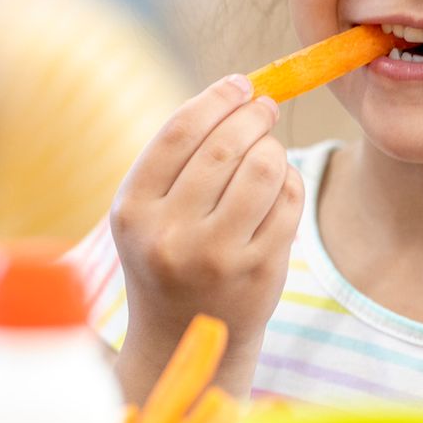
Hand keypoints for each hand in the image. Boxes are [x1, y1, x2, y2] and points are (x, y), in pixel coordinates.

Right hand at [109, 75, 302, 401]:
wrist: (182, 337)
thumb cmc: (167, 256)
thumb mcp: (148, 213)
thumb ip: (179, 157)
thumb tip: (240, 90)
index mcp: (132, 211)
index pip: (178, 132)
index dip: (215, 99)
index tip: (239, 85)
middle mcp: (170, 235)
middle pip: (224, 146)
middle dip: (253, 115)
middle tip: (265, 107)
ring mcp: (217, 257)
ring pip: (264, 168)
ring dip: (273, 147)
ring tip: (268, 150)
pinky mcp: (259, 271)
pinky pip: (288, 201)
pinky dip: (290, 181)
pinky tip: (278, 186)